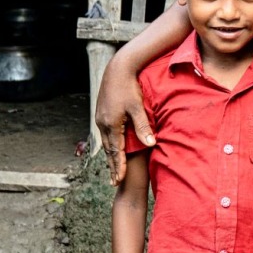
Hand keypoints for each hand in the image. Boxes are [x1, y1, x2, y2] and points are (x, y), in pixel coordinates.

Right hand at [96, 62, 154, 184]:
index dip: (118, 166)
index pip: (116, 151)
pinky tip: (112, 148)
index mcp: (111, 124)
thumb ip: (143, 127)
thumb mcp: (138, 108)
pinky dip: (109, 144)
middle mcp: (103, 124)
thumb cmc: (130, 87)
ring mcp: (100, 118)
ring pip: (106, 143)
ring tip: (113, 169)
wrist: (117, 69)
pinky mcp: (102, 113)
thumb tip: (151, 144)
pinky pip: (105, 134)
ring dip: (110, 156)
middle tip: (113, 182)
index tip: (119, 180)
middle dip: (112, 166)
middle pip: (109, 150)